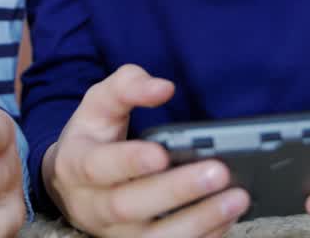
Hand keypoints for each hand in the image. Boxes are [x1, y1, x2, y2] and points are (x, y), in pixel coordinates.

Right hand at [44, 64, 249, 236]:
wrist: (74, 184)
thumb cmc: (93, 138)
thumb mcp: (98, 104)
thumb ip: (127, 87)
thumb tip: (162, 88)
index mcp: (75, 165)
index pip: (98, 166)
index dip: (129, 161)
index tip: (162, 152)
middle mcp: (92, 206)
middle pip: (129, 206)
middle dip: (176, 191)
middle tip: (218, 172)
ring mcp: (115, 233)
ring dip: (198, 221)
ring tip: (236, 199)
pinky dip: (204, 236)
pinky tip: (229, 217)